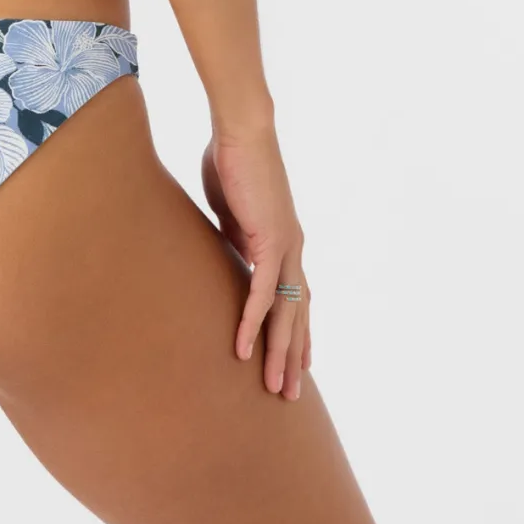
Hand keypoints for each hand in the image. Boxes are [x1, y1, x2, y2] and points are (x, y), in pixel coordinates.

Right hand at [200, 122, 311, 399]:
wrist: (241, 130)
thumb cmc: (232, 158)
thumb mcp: (230, 208)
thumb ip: (233, 234)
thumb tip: (226, 251)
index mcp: (282, 241)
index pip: (293, 298)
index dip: (293, 331)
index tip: (292, 361)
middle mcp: (292, 249)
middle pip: (298, 314)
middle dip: (294, 355)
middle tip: (287, 393)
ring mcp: (285, 247)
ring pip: (286, 312)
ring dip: (280, 352)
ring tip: (273, 386)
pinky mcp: (270, 240)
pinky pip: (262, 292)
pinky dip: (254, 322)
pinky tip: (244, 348)